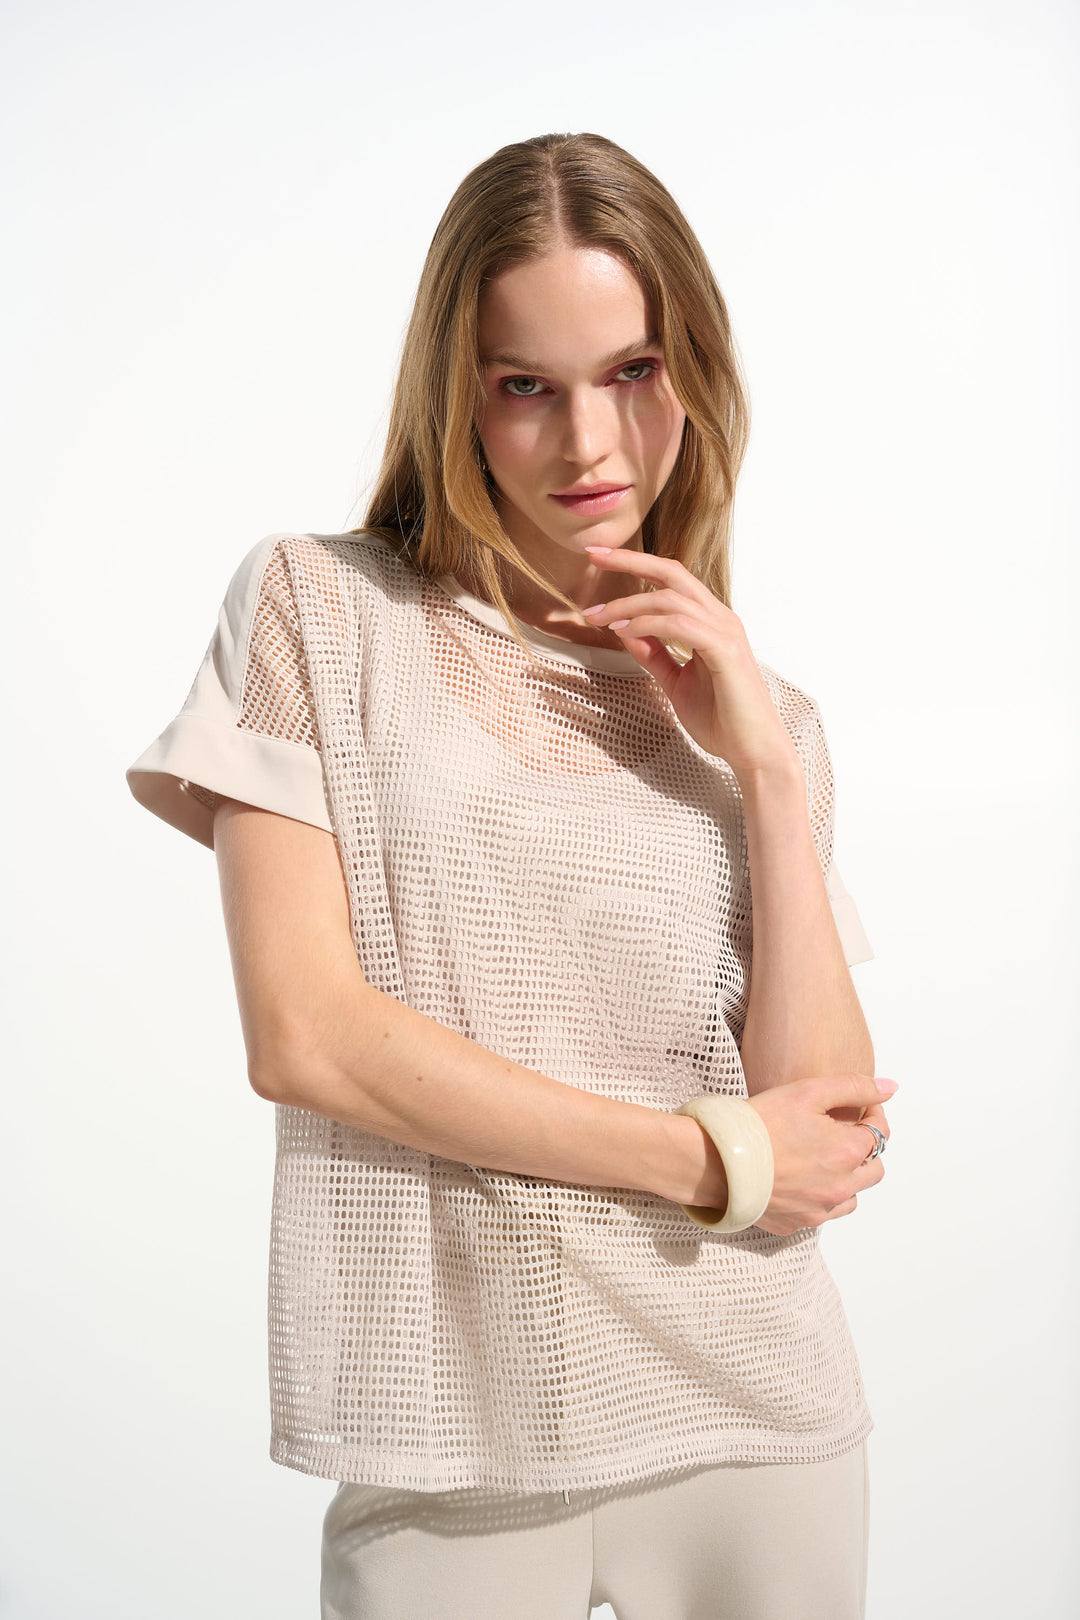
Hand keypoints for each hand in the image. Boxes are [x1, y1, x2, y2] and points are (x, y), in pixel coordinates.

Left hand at [581, 545, 796, 773]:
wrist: (753, 751)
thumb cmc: (721, 719)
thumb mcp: (675, 682)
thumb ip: (653, 654)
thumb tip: (625, 629)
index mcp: (711, 621)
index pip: (671, 580)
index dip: (636, 564)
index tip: (599, 559)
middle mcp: (721, 618)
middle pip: (672, 572)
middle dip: (630, 560)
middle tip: (592, 556)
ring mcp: (725, 632)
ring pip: (670, 599)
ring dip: (629, 604)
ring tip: (598, 617)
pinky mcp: (725, 651)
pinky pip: (680, 625)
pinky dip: (648, 624)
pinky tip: (624, 631)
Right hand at [746, 1073, 896, 1236]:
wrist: (717, 1161)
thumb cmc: (760, 1124)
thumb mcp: (808, 1091)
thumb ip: (854, 1087)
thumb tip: (890, 1087)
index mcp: (846, 1153)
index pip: (880, 1134)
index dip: (873, 1116)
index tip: (859, 1108)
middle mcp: (839, 1187)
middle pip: (874, 1170)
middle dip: (865, 1149)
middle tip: (840, 1132)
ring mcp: (818, 1210)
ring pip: (852, 1196)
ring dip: (847, 1177)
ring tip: (822, 1158)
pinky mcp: (797, 1224)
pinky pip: (823, 1213)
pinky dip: (821, 1196)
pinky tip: (801, 1178)